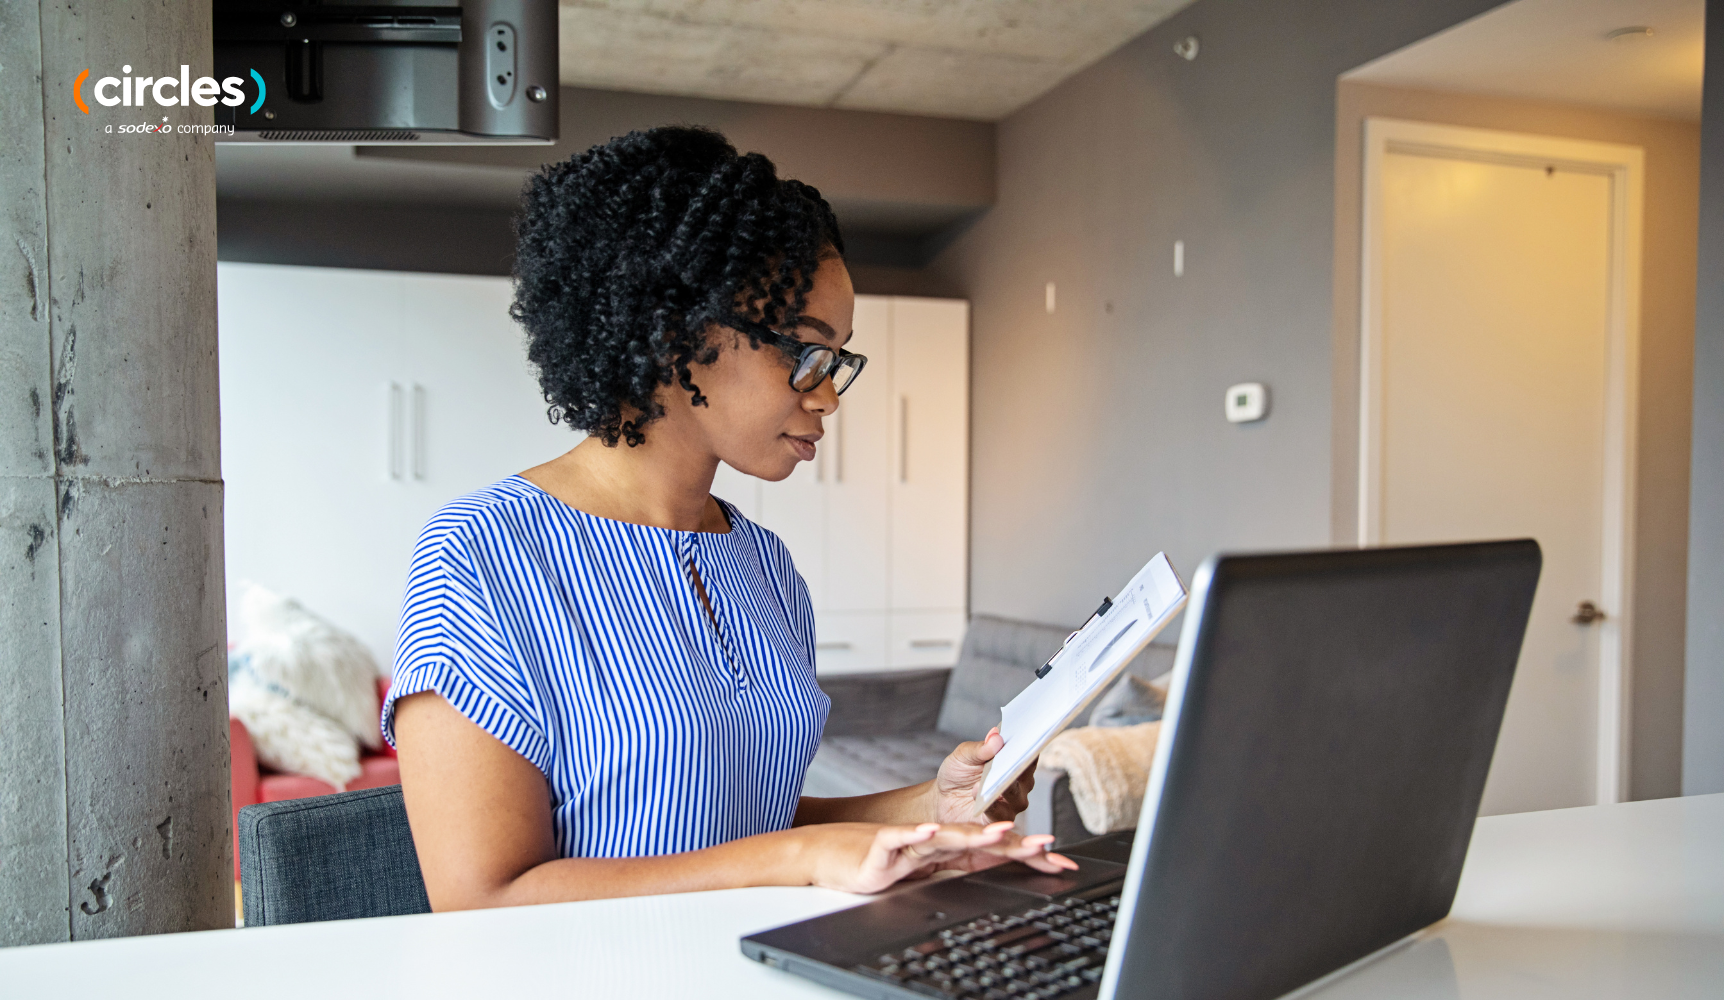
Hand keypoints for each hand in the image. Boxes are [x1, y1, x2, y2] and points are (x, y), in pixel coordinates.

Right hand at [801, 821, 1075, 894]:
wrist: (835, 856)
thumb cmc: (883, 864)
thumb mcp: (929, 872)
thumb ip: (963, 869)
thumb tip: (999, 871)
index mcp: (951, 850)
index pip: (996, 851)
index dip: (1028, 854)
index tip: (1061, 861)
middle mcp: (937, 840)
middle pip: (981, 841)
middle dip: (1015, 844)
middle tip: (1047, 843)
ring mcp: (912, 841)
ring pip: (947, 837)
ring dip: (973, 835)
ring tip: (1000, 831)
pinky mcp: (885, 845)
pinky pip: (902, 839)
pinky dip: (917, 833)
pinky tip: (932, 830)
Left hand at [933, 728, 1036, 824]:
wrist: (941, 800)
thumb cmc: (957, 774)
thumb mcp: (963, 756)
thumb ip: (980, 748)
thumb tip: (995, 736)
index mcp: (1013, 762)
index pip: (1029, 752)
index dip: (1030, 744)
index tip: (1026, 735)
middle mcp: (1019, 783)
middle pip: (1025, 773)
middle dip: (1018, 764)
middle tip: (1012, 756)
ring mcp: (1011, 803)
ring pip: (1016, 795)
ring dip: (1004, 787)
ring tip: (987, 779)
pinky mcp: (998, 820)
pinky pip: (1001, 814)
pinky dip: (991, 805)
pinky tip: (978, 794)